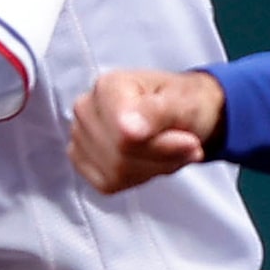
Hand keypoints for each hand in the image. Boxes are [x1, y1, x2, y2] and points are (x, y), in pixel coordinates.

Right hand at [70, 69, 224, 193]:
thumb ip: (158, 113)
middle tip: (185, 144)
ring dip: (154, 167)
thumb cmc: (182, 102)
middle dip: (161, 158)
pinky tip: (150, 159)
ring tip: (170, 149)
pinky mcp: (83, 162)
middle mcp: (86, 109)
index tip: (189, 141)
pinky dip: (138, 177)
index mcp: (108, 86)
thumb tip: (128, 130)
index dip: (162, 146)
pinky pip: (110, 183)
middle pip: (122, 156)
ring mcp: (80, 136)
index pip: (126, 136)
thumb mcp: (185, 103)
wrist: (181, 111)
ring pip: (117, 172)